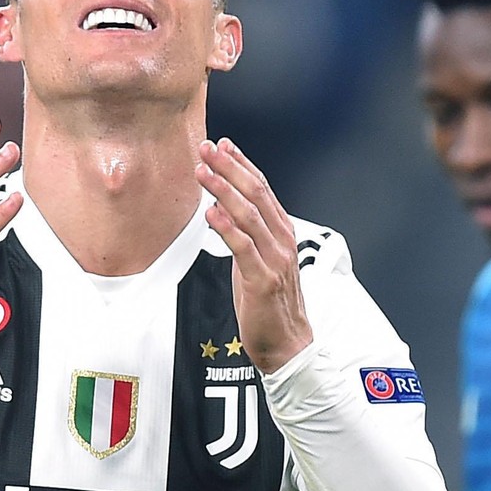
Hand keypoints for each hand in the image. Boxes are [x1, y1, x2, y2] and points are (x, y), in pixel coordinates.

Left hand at [196, 138, 312, 374]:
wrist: (288, 345)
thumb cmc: (269, 304)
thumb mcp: (258, 261)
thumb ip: (247, 235)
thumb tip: (224, 211)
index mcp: (282, 233)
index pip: (262, 189)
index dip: (242, 164)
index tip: (222, 144)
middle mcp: (282, 241)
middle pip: (256, 194)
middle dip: (229, 168)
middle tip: (207, 148)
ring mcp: (275, 260)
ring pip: (250, 215)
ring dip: (224, 190)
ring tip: (203, 172)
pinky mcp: (264, 280)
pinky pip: (244, 248)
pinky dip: (227, 227)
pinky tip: (211, 212)